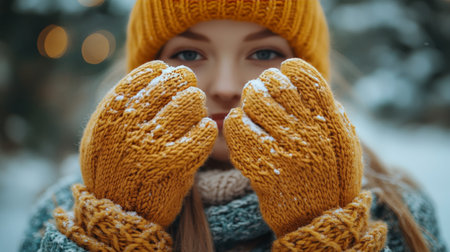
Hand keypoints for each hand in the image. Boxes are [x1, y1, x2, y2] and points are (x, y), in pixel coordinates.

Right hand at [80, 61, 217, 226]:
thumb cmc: (111, 169)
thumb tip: (153, 75)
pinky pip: (203, 132)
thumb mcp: (99, 134)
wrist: (117, 212)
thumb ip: (118, 106)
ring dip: (197, 105)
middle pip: (172, 85)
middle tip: (190, 92)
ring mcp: (154, 144)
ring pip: (190, 104)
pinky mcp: (176, 163)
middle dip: (185, 84)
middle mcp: (132, 125)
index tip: (170, 74)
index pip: (145, 76)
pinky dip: (207, 128)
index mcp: (112, 114)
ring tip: (197, 112)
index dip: (163, 73)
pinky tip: (204, 129)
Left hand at [224, 58, 361, 236]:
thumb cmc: (331, 177)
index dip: (292, 69)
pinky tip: (239, 124)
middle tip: (261, 89)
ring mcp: (283, 148)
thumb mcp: (344, 144)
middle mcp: (307, 132)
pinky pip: (238, 128)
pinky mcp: (260, 164)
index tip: (285, 70)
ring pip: (254, 102)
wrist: (318, 217)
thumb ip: (332, 114)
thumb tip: (311, 87)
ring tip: (251, 107)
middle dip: (265, 82)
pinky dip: (235, 121)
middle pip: (276, 86)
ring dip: (249, 100)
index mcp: (330, 123)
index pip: (307, 78)